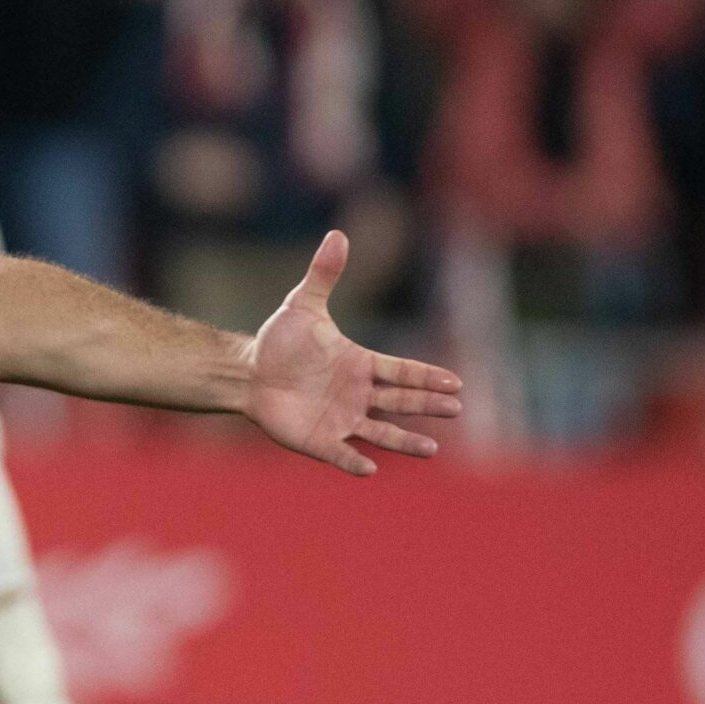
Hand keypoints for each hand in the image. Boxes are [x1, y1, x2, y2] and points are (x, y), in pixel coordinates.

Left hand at [242, 230, 461, 475]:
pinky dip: (354, 461)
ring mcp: (341, 418)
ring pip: (382, 432)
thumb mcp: (302, 305)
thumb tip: (338, 234)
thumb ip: (324, 275)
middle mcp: (358, 394)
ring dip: (405, 441)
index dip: (427, 376)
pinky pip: (341, 453)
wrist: (248, 372)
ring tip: (430, 448)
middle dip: (428, 405)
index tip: (455, 381)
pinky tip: (370, 469)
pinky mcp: (319, 439)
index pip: (402, 371)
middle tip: (456, 408)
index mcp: (361, 365)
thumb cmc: (279, 341)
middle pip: (401, 401)